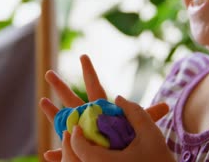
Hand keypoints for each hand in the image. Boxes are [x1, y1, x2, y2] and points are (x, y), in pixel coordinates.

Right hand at [39, 55, 169, 161]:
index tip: (83, 56)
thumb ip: (147, 115)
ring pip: (64, 121)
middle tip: (48, 72)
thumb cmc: (130, 139)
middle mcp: (87, 117)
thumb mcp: (139, 126)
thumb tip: (166, 106)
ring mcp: (80, 131)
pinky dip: (58, 153)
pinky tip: (49, 154)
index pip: (94, 86)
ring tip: (41, 102)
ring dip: (53, 113)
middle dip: (60, 86)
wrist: (124, 156)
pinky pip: (66, 151)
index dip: (90, 72)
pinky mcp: (77, 148)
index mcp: (101, 108)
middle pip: (72, 99)